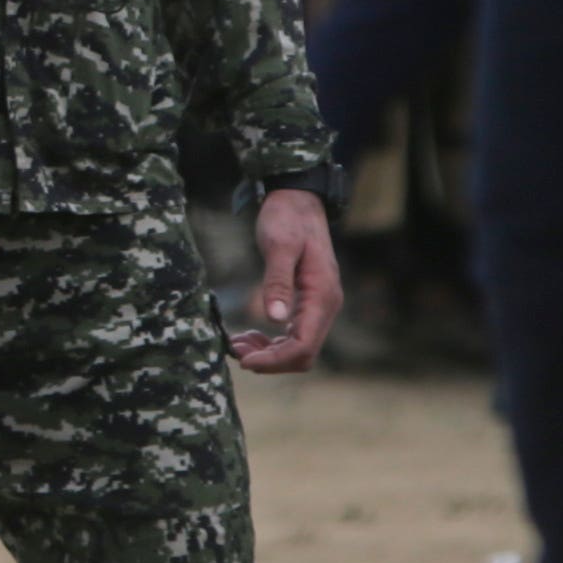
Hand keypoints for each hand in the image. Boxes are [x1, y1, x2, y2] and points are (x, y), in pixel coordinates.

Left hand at [225, 187, 342, 374]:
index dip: (276, 360)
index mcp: (322, 295)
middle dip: (270, 359)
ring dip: (269, 353)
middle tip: (236, 352)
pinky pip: (294, 334)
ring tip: (238, 344)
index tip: (245, 361)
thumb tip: (274, 319)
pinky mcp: (308, 302)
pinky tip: (249, 335)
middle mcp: (326, 305)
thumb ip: (277, 282)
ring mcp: (319, 305)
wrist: (297, 201)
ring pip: (298, 347)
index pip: (304, 345)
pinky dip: (272, 341)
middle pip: (303, 353)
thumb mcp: (278, 247)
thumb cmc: (287, 219)